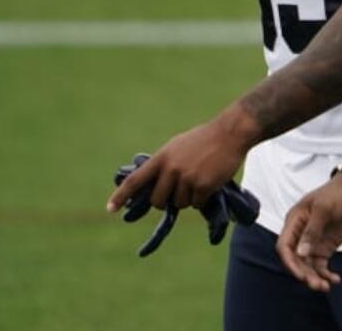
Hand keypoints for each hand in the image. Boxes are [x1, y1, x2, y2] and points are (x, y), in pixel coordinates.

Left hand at [106, 113, 252, 212]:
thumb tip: (153, 184)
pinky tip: (210, 183)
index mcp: (162, 158)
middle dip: (166, 201)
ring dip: (188, 198)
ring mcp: (187, 178)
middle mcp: (171, 168)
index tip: (110, 209)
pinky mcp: (203, 185)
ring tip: (199, 180)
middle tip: (178, 192)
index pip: (136, 180)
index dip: (121, 195)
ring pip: (179, 204)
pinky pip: (197, 204)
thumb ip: (164, 163)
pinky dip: (202, 198)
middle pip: (158, 200)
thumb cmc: (205, 139)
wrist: (231, 132)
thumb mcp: (177, 146)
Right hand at [276, 174, 341, 291]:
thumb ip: (312, 230)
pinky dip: (326, 274)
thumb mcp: (324, 209)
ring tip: (326, 287)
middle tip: (317, 285)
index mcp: (295, 222)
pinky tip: (335, 280)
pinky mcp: (324, 248)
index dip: (289, 262)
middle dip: (304, 274)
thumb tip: (301, 253)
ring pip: (308, 266)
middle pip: (296, 260)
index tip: (300, 275)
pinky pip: (320, 266)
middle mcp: (300, 235)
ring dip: (314, 278)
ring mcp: (312, 242)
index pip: (284, 246)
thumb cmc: (337, 194)